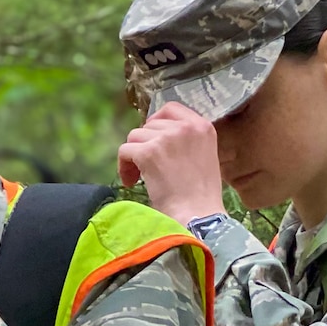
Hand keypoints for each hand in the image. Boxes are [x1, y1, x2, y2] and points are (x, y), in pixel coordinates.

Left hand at [118, 101, 224, 222]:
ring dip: (133, 156)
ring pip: (134, 137)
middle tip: (147, 168)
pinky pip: (124, 151)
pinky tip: (132, 182)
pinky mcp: (149, 152)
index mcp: (202, 127)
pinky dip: (123, 167)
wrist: (197, 216)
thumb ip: (185, 140)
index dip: (155, 123)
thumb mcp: (202, 157)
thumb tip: (155, 132)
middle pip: (148, 125)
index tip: (152, 141)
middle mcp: (186, 128)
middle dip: (144, 145)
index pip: (170, 109)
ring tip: (140, 177)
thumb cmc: (199, 196)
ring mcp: (167, 138)